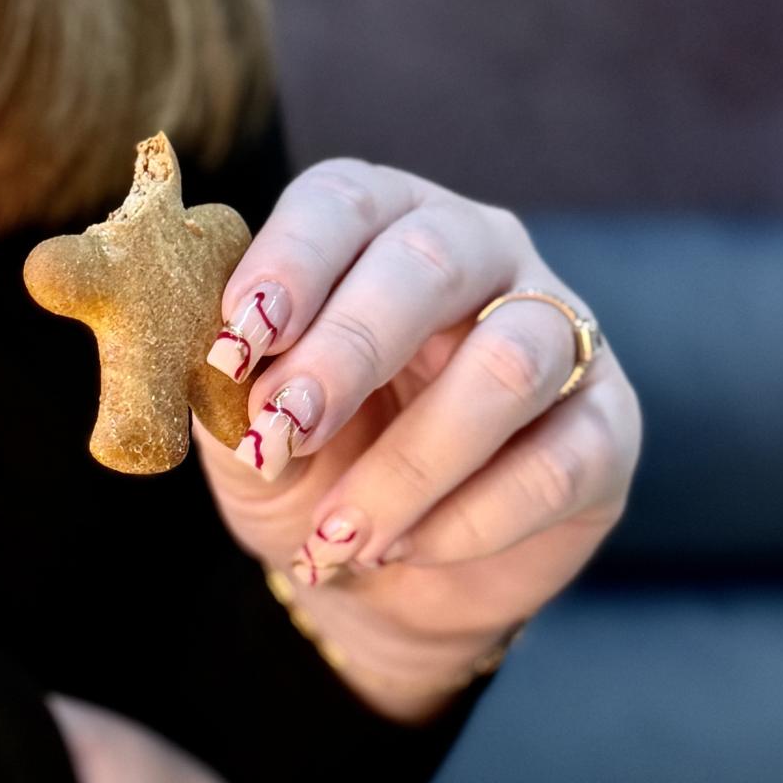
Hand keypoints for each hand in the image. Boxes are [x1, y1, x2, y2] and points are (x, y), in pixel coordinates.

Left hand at [195, 161, 641, 719]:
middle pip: (433, 260)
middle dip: (347, 351)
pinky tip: (404, 552)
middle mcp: (480, 256)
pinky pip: (553, 463)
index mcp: (378, 227)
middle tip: (283, 434)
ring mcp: (559, 336)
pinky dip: (465, 522)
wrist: (380, 580)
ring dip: (410, 461)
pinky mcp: (605, 429)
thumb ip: (214, 384)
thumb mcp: (240, 428)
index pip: (343, 202)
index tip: (236, 344)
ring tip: (340, 536)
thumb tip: (177, 350)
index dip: (289, 264)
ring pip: (509, 363)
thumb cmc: (309, 472)